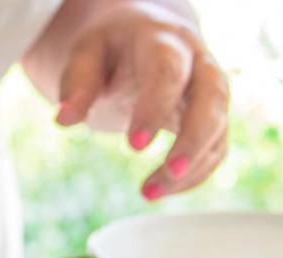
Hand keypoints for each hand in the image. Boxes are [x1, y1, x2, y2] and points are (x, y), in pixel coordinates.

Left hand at [55, 1, 229, 199]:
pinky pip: (216, 149)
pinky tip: (162, 190)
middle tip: (170, 172)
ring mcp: (209, 91)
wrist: (141, 41)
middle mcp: (197, 62)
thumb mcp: (86, 54)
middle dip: (194, 140)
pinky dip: (194, 175)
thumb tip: (64, 119)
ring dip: (191, 167)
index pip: (168, 71)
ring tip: (149, 193)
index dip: (155, 107)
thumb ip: (77, 83)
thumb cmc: (112, 50)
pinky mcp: (211, 118)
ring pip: (218, 128)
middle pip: (212, 98)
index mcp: (163, 40)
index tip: (134, 146)